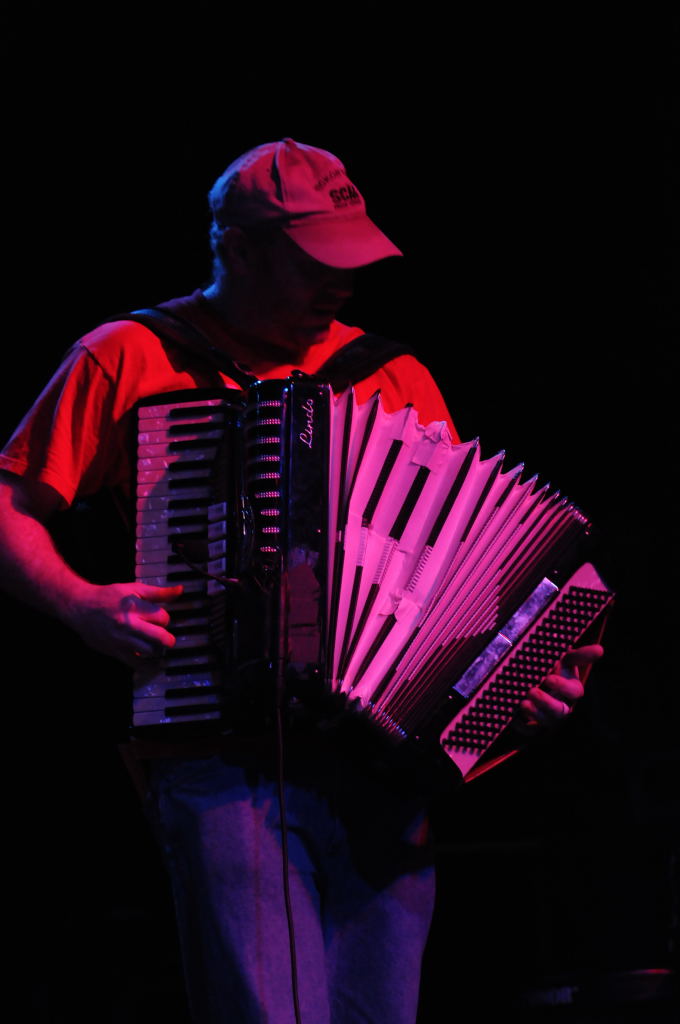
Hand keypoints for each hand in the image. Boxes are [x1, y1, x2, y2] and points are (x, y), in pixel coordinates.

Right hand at [68, 581, 183, 666]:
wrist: (80, 608)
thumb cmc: (108, 596)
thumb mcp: (133, 589)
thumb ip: (158, 593)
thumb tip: (180, 590)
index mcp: (135, 607)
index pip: (163, 618)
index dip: (164, 619)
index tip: (159, 619)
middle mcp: (129, 625)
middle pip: (161, 637)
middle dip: (168, 639)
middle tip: (167, 638)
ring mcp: (121, 640)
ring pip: (150, 651)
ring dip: (157, 650)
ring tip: (156, 645)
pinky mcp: (115, 651)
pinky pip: (137, 664)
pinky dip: (148, 665)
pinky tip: (153, 663)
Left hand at [513, 643, 603, 734]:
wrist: (538, 680)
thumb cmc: (555, 669)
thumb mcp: (566, 660)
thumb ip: (580, 655)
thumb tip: (600, 649)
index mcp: (572, 690)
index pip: (574, 692)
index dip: (562, 686)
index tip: (549, 678)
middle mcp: (563, 706)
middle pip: (560, 711)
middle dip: (546, 702)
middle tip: (532, 691)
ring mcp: (550, 717)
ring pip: (547, 721)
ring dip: (535, 713)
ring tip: (523, 703)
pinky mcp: (535, 725)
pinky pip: (530, 730)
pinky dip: (522, 725)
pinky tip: (514, 718)